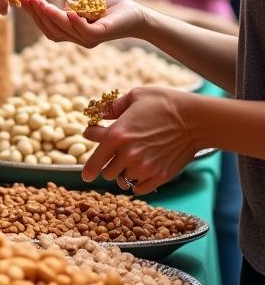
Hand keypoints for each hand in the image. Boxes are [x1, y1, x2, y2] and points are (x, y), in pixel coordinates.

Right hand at [19, 0, 145, 46]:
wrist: (137, 14)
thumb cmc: (113, 7)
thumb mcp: (87, 2)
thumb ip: (73, 5)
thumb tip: (64, 4)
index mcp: (72, 32)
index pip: (48, 27)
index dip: (34, 15)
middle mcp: (78, 39)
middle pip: (51, 31)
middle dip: (37, 14)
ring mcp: (89, 39)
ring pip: (63, 30)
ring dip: (51, 16)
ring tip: (41, 2)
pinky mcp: (101, 35)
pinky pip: (84, 31)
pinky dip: (73, 22)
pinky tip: (67, 10)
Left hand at [81, 86, 202, 194]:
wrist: (196, 119)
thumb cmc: (165, 104)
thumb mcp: (136, 96)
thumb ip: (113, 107)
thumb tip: (100, 114)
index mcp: (117, 135)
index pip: (92, 162)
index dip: (88, 164)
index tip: (87, 166)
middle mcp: (128, 155)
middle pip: (106, 172)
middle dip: (108, 164)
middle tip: (115, 154)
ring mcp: (144, 168)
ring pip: (123, 180)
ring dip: (123, 172)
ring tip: (131, 160)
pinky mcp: (159, 177)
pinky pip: (139, 188)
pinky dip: (138, 182)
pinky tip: (142, 170)